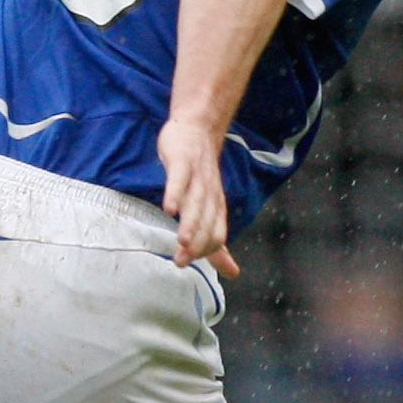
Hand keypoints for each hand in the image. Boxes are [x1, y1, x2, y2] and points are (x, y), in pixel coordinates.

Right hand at [155, 117, 241, 275]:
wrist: (198, 129)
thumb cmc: (199, 173)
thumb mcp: (209, 208)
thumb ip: (216, 242)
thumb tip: (233, 273)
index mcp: (215, 207)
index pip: (215, 235)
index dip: (204, 250)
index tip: (186, 262)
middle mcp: (209, 194)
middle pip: (206, 223)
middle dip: (195, 243)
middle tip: (180, 261)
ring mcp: (196, 177)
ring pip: (196, 204)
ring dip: (190, 223)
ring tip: (181, 241)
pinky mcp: (183, 162)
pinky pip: (179, 179)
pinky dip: (175, 193)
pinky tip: (169, 207)